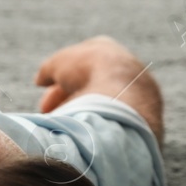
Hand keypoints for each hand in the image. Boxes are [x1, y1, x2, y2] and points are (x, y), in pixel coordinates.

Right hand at [34, 35, 161, 140]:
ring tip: (61, 127)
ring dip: (78, 117)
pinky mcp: (144, 119)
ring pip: (101, 108)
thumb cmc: (87, 71)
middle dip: (66, 101)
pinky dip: (97, 129)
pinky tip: (82, 135)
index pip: (79, 65)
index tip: (44, 92)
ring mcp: (138, 94)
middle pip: (89, 88)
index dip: (58, 79)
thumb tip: (40, 80)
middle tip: (48, 113)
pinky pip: (115, 124)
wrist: (120, 95)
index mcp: (108, 50)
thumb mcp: (58, 63)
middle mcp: (125, 70)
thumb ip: (50, 70)